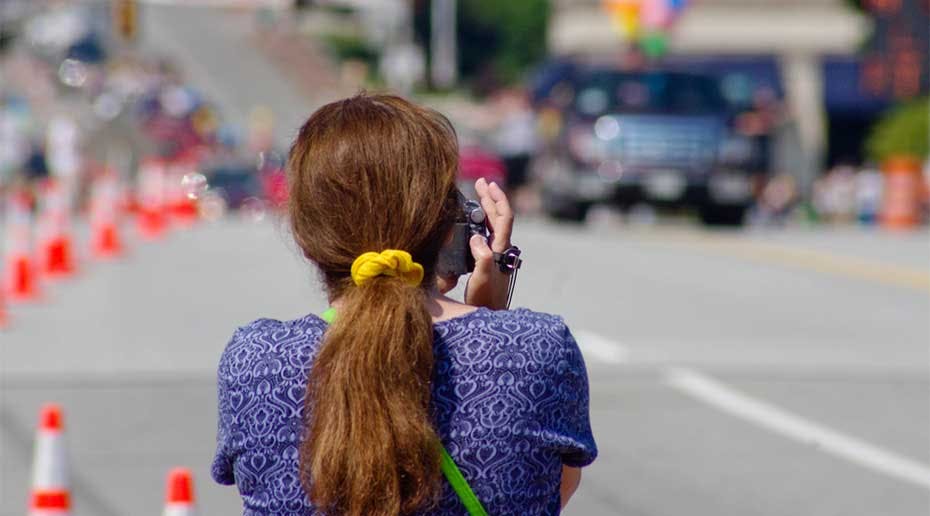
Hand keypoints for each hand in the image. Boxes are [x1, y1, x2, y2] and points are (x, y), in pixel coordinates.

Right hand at [464, 178, 514, 309]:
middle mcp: (501, 249)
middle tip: (480, 182)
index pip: (504, 217)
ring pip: (493, 225)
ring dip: (486, 209)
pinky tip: (471, 223)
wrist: (490, 315)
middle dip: (490, 198)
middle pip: (499, 217)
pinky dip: (480, 223)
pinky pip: (487, 235)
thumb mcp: (483, 279)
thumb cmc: (486, 300)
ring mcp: (496, 254)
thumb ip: (482, 258)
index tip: (489, 185)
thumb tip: (476, 238)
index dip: (498, 199)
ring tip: (477, 196)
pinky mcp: (489, 260)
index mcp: (501, 249)